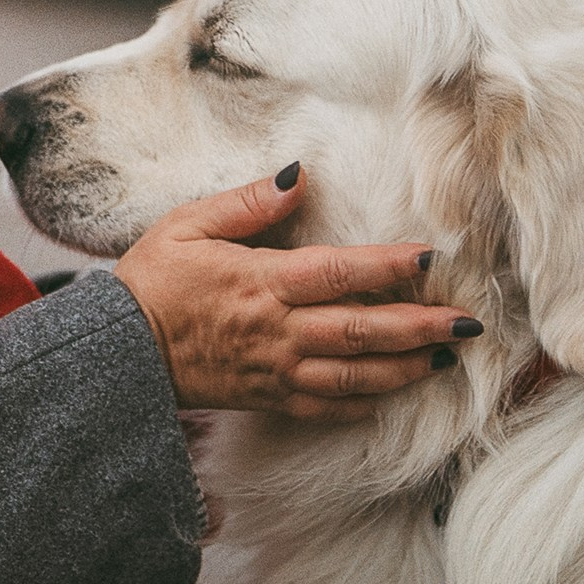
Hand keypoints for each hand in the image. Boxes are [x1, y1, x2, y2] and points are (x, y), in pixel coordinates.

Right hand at [112, 164, 480, 420]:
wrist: (115, 353)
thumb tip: (298, 176)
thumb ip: (246, 203)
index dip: (389, 267)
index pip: (340, 274)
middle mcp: (277, 331)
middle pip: (362, 331)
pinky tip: (391, 396)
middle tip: (468, 325)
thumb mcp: (186, 224)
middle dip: (420, 327)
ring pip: (353, 376)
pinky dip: (362, 405)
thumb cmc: (150, 281)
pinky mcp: (266, 399)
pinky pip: (324, 407)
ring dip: (404, 370)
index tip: (430, 258)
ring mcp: (274, 370)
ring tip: (444, 359)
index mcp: (261, 283)